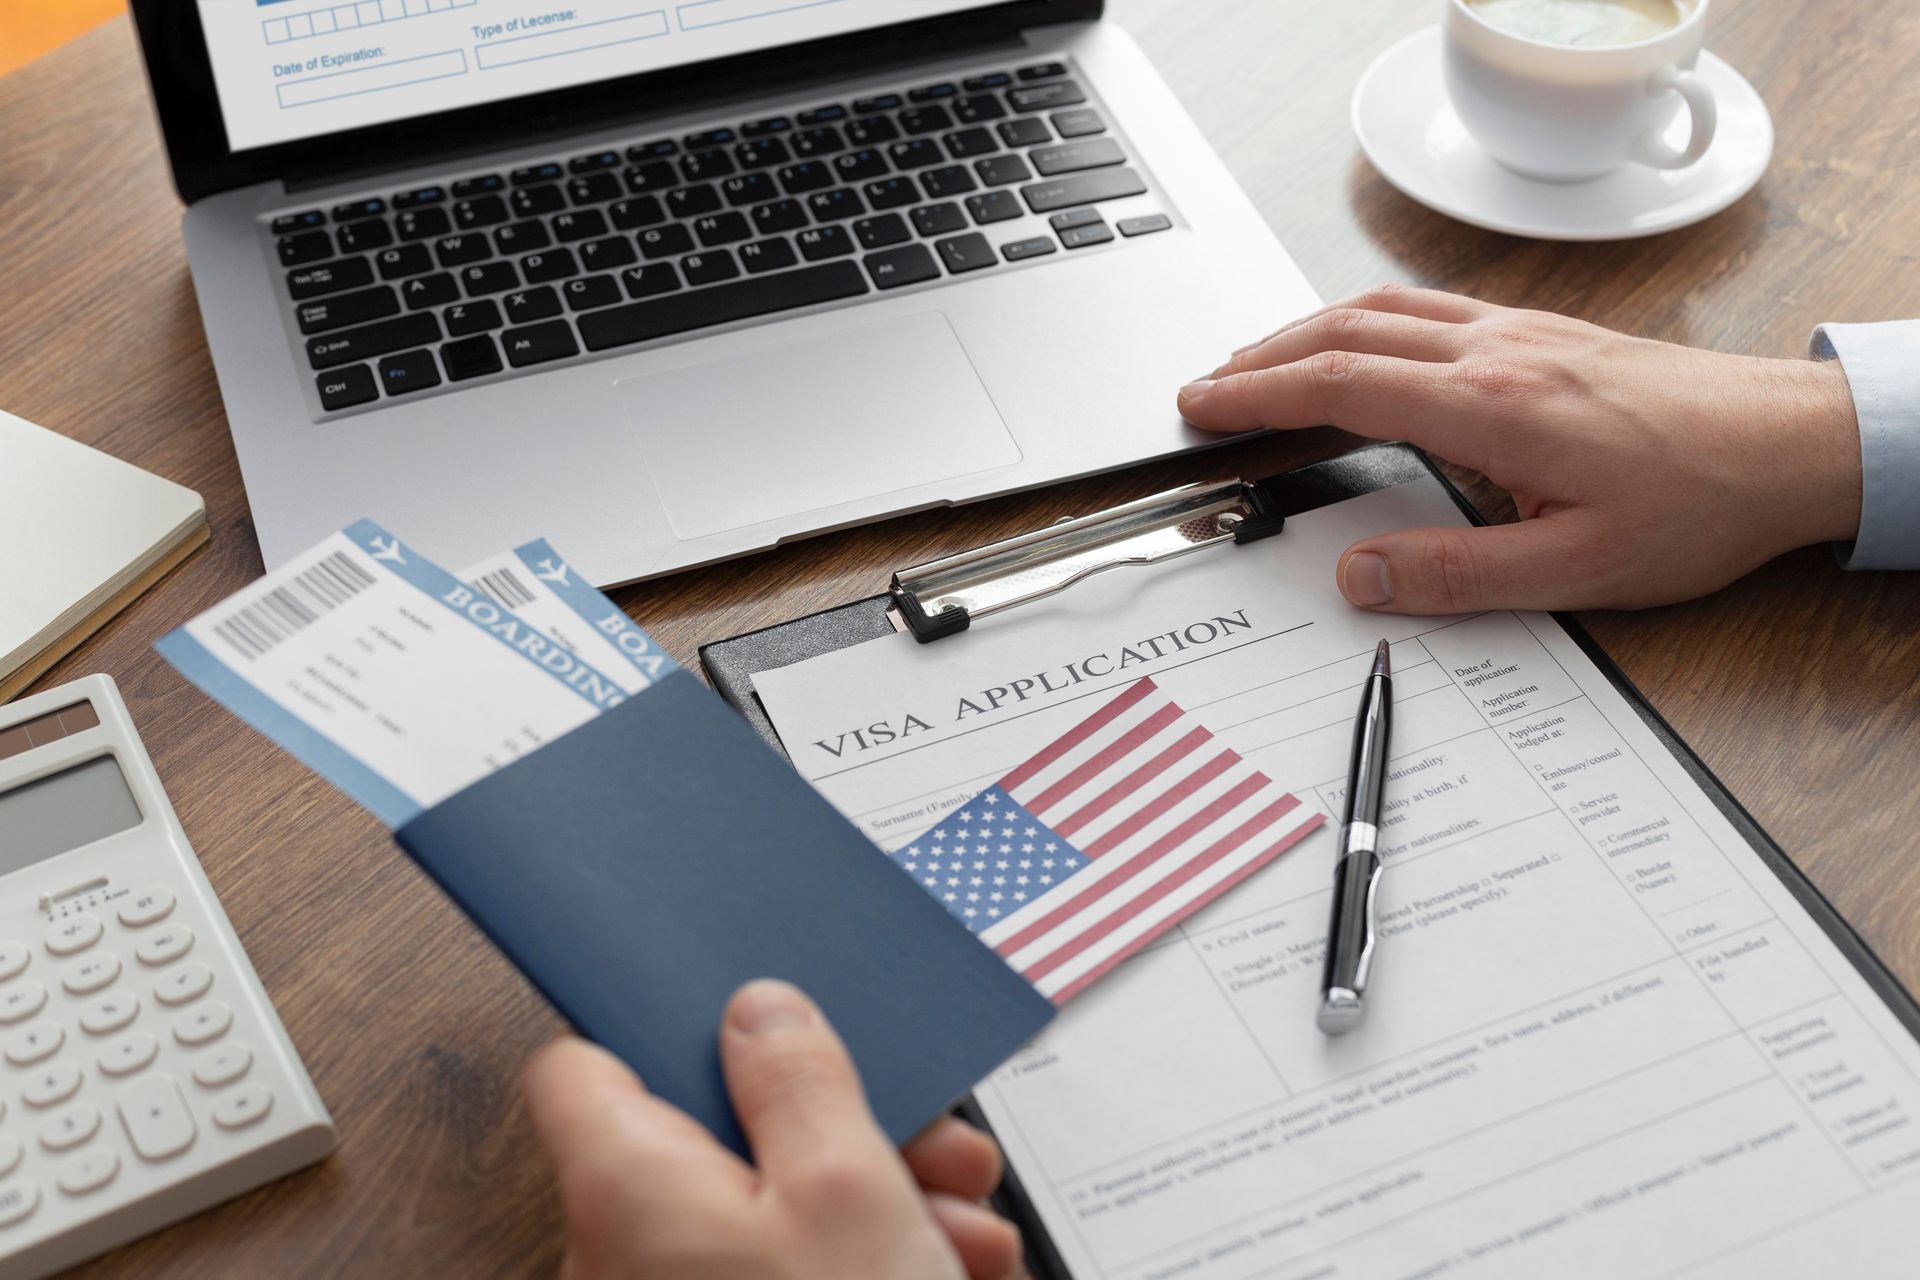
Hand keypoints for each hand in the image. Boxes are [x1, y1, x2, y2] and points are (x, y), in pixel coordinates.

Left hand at [522, 979, 1021, 1279]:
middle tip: (930, 1140)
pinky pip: (779, 1277)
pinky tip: (947, 1273)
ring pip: (765, 1213)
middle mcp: (622, 1257)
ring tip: (964, 1225)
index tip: (743, 1013)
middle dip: (839, 1129)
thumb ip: (798, 1078)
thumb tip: (757, 1011)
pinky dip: (860, 1264)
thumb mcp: (849, 1188)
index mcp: (624, 1187)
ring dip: (875, 1199)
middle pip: (714, 1139)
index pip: (585, 1066)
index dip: (664, 1026)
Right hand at [1175, 285, 1862, 612]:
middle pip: (1347, 329)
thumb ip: (1456, 577)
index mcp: (1492, 409)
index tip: (1203, 405)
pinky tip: (1362, 338)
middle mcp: (1498, 353)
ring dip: (1309, 327)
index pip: (1342, 383)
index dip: (1258, 393)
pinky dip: (1366, 317)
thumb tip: (1360, 576)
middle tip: (1207, 386)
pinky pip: (1429, 306)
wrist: (1791, 444)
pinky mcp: (1544, 333)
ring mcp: (1521, 333)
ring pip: (1385, 307)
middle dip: (1262, 355)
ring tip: (1260, 360)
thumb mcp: (1576, 571)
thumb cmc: (1700, 503)